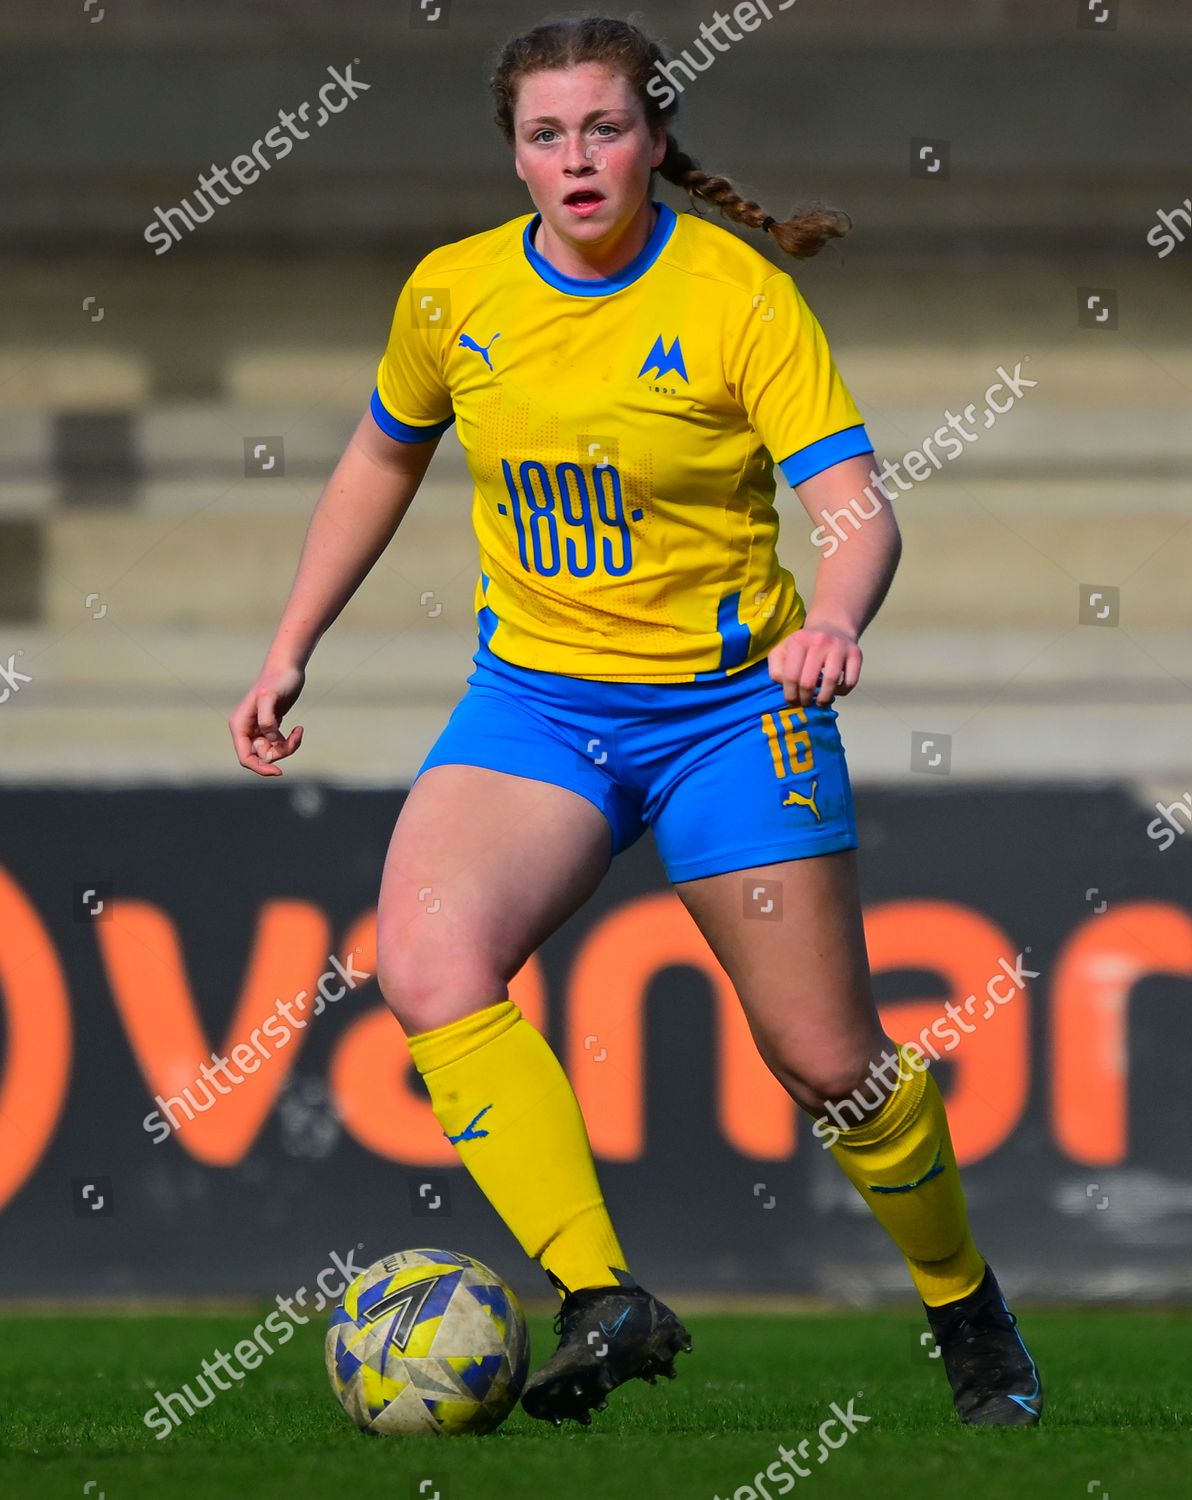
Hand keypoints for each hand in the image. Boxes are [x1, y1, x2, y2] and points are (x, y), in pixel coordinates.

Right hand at [228, 661, 305, 775]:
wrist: (287, 667)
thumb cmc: (278, 680)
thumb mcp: (270, 697)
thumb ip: (267, 719)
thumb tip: (270, 738)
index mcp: (239, 725)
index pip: (245, 757)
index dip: (259, 767)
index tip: (278, 771)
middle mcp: (246, 729)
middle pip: (261, 756)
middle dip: (279, 753)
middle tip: (293, 738)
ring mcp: (259, 729)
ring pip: (272, 752)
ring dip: (287, 747)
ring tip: (299, 731)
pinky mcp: (271, 727)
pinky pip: (279, 744)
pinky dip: (291, 741)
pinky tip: (299, 729)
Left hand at [768, 621, 860, 707]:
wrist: (833, 627)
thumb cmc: (805, 645)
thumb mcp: (784, 649)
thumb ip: (776, 667)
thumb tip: (784, 684)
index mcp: (799, 641)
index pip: (790, 676)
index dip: (790, 694)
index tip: (792, 701)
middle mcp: (820, 641)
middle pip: (808, 682)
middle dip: (805, 699)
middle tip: (805, 703)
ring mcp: (840, 647)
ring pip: (831, 681)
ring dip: (824, 699)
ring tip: (820, 702)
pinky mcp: (856, 654)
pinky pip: (850, 681)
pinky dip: (842, 691)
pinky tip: (835, 691)